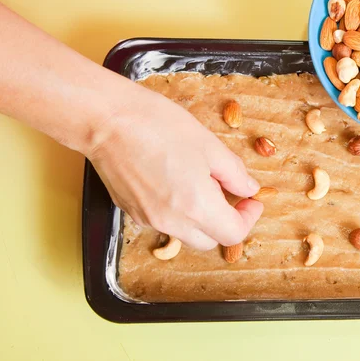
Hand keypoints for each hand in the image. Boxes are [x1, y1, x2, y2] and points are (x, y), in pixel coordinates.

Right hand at [87, 88, 262, 250]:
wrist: (107, 120)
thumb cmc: (158, 126)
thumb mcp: (210, 145)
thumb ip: (234, 173)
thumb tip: (249, 189)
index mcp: (197, 206)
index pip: (233, 233)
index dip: (248, 218)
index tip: (252, 200)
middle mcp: (172, 222)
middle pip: (210, 240)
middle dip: (226, 221)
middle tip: (230, 193)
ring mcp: (148, 220)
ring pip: (186, 234)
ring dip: (201, 219)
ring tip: (201, 183)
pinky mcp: (131, 212)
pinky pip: (163, 223)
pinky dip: (177, 213)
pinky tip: (175, 183)